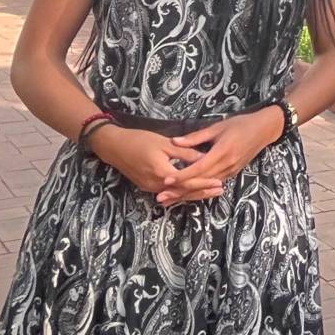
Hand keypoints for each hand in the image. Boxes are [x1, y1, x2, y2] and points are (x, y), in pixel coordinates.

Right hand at [86, 125, 212, 200]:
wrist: (114, 146)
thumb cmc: (140, 140)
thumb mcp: (165, 143)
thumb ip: (185, 153)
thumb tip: (205, 158)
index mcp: (162, 173)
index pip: (187, 182)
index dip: (204, 183)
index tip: (219, 183)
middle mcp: (156, 185)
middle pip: (183, 192)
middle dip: (202, 191)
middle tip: (220, 190)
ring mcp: (150, 187)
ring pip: (176, 194)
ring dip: (193, 193)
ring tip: (211, 192)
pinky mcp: (147, 186)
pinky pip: (168, 192)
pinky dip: (182, 192)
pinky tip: (192, 190)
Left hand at [161, 108, 283, 206]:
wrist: (264, 130)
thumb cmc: (241, 124)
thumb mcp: (218, 127)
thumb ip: (196, 137)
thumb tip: (174, 141)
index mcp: (222, 152)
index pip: (198, 168)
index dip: (181, 176)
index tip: (165, 180)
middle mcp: (226, 165)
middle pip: (200, 182)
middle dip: (180, 190)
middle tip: (161, 197)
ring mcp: (230, 171)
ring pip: (205, 186)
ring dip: (187, 194)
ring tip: (170, 199)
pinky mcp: (232, 174)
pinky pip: (213, 184)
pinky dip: (199, 190)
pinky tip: (187, 194)